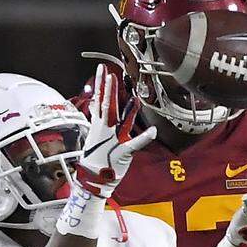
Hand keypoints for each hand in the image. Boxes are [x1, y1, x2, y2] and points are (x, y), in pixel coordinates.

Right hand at [74, 65, 156, 197]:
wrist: (92, 177)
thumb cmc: (95, 156)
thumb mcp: (94, 134)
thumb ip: (99, 119)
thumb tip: (97, 105)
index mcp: (99, 124)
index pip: (99, 99)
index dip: (101, 84)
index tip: (102, 70)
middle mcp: (105, 129)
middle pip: (107, 106)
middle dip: (108, 90)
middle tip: (110, 74)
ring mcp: (115, 139)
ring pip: (121, 120)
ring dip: (128, 110)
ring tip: (134, 97)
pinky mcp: (124, 150)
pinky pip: (135, 143)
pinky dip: (145, 137)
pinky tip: (153, 131)